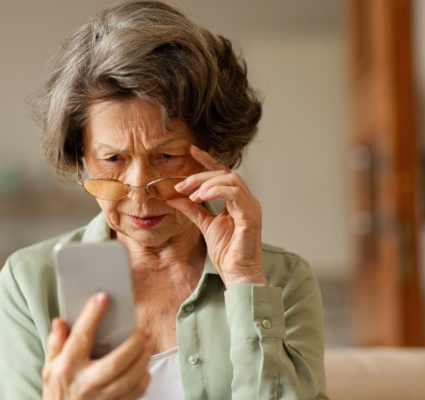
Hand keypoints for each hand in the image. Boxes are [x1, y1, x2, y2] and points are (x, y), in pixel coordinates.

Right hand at [42, 292, 151, 399]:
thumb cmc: (56, 393)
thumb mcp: (49, 368)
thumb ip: (55, 344)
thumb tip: (60, 321)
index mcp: (67, 368)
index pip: (81, 337)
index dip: (92, 315)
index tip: (103, 298)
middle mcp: (84, 383)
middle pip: (115, 363)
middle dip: (133, 345)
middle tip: (143, 330)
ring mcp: (100, 398)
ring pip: (129, 380)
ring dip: (143, 360)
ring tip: (149, 344)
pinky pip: (134, 394)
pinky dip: (143, 379)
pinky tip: (145, 367)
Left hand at [167, 145, 266, 286]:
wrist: (237, 273)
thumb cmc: (227, 252)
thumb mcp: (204, 225)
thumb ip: (192, 209)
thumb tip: (174, 198)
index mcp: (238, 201)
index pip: (224, 173)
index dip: (208, 160)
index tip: (192, 151)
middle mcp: (247, 200)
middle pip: (225, 173)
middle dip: (200, 175)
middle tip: (181, 185)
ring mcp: (251, 207)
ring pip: (231, 179)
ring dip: (207, 183)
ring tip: (191, 194)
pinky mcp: (250, 216)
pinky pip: (234, 193)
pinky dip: (216, 191)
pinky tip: (201, 197)